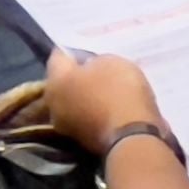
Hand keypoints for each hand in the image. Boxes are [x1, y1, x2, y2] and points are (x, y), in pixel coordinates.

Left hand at [41, 48, 165, 159]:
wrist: (134, 138)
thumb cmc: (118, 91)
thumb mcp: (110, 61)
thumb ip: (94, 62)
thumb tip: (90, 68)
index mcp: (54, 82)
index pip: (59, 56)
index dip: (75, 48)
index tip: (90, 46)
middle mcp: (54, 106)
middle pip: (66, 82)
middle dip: (81, 74)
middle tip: (102, 66)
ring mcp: (68, 128)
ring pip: (77, 102)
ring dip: (90, 94)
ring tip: (113, 86)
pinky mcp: (85, 142)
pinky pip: (90, 117)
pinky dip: (99, 111)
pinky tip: (116, 104)